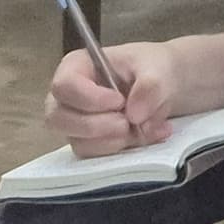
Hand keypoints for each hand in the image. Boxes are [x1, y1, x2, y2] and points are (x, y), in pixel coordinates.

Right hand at [48, 38, 191, 155]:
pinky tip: (146, 136)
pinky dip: (121, 150)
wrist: (165, 86)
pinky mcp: (90, 144)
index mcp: (77, 66)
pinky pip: (94, 157)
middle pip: (58, 119)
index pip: (64, 85)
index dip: (89, 98)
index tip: (119, 101)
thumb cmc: (152, 68)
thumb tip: (134, 113)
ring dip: (113, 141)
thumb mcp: (158, 68)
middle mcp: (68, 97)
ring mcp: (76, 123)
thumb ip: (150, 86)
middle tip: (128, 122)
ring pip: (78, 142)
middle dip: (96, 126)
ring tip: (145, 128)